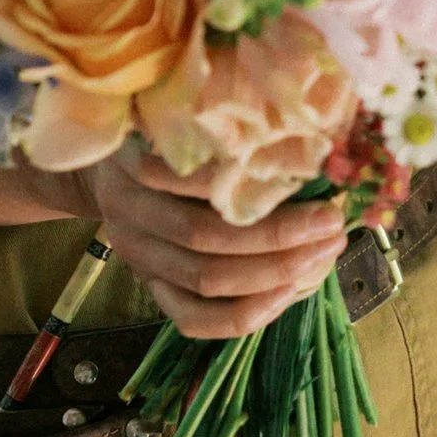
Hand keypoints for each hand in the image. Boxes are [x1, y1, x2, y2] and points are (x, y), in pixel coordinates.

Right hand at [79, 146, 345, 340]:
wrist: (105, 172)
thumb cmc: (160, 136)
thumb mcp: (178, 118)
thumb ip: (223, 131)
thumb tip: (307, 143)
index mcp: (135, 162)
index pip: (196, 181)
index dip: (257, 184)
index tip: (316, 176)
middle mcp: (130, 213)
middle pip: (204, 236)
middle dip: (279, 236)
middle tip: (331, 225)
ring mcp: (138, 256)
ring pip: (205, 279)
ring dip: (273, 272)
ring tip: (322, 254)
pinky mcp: (150, 287)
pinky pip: (193, 319)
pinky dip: (246, 313)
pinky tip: (288, 293)